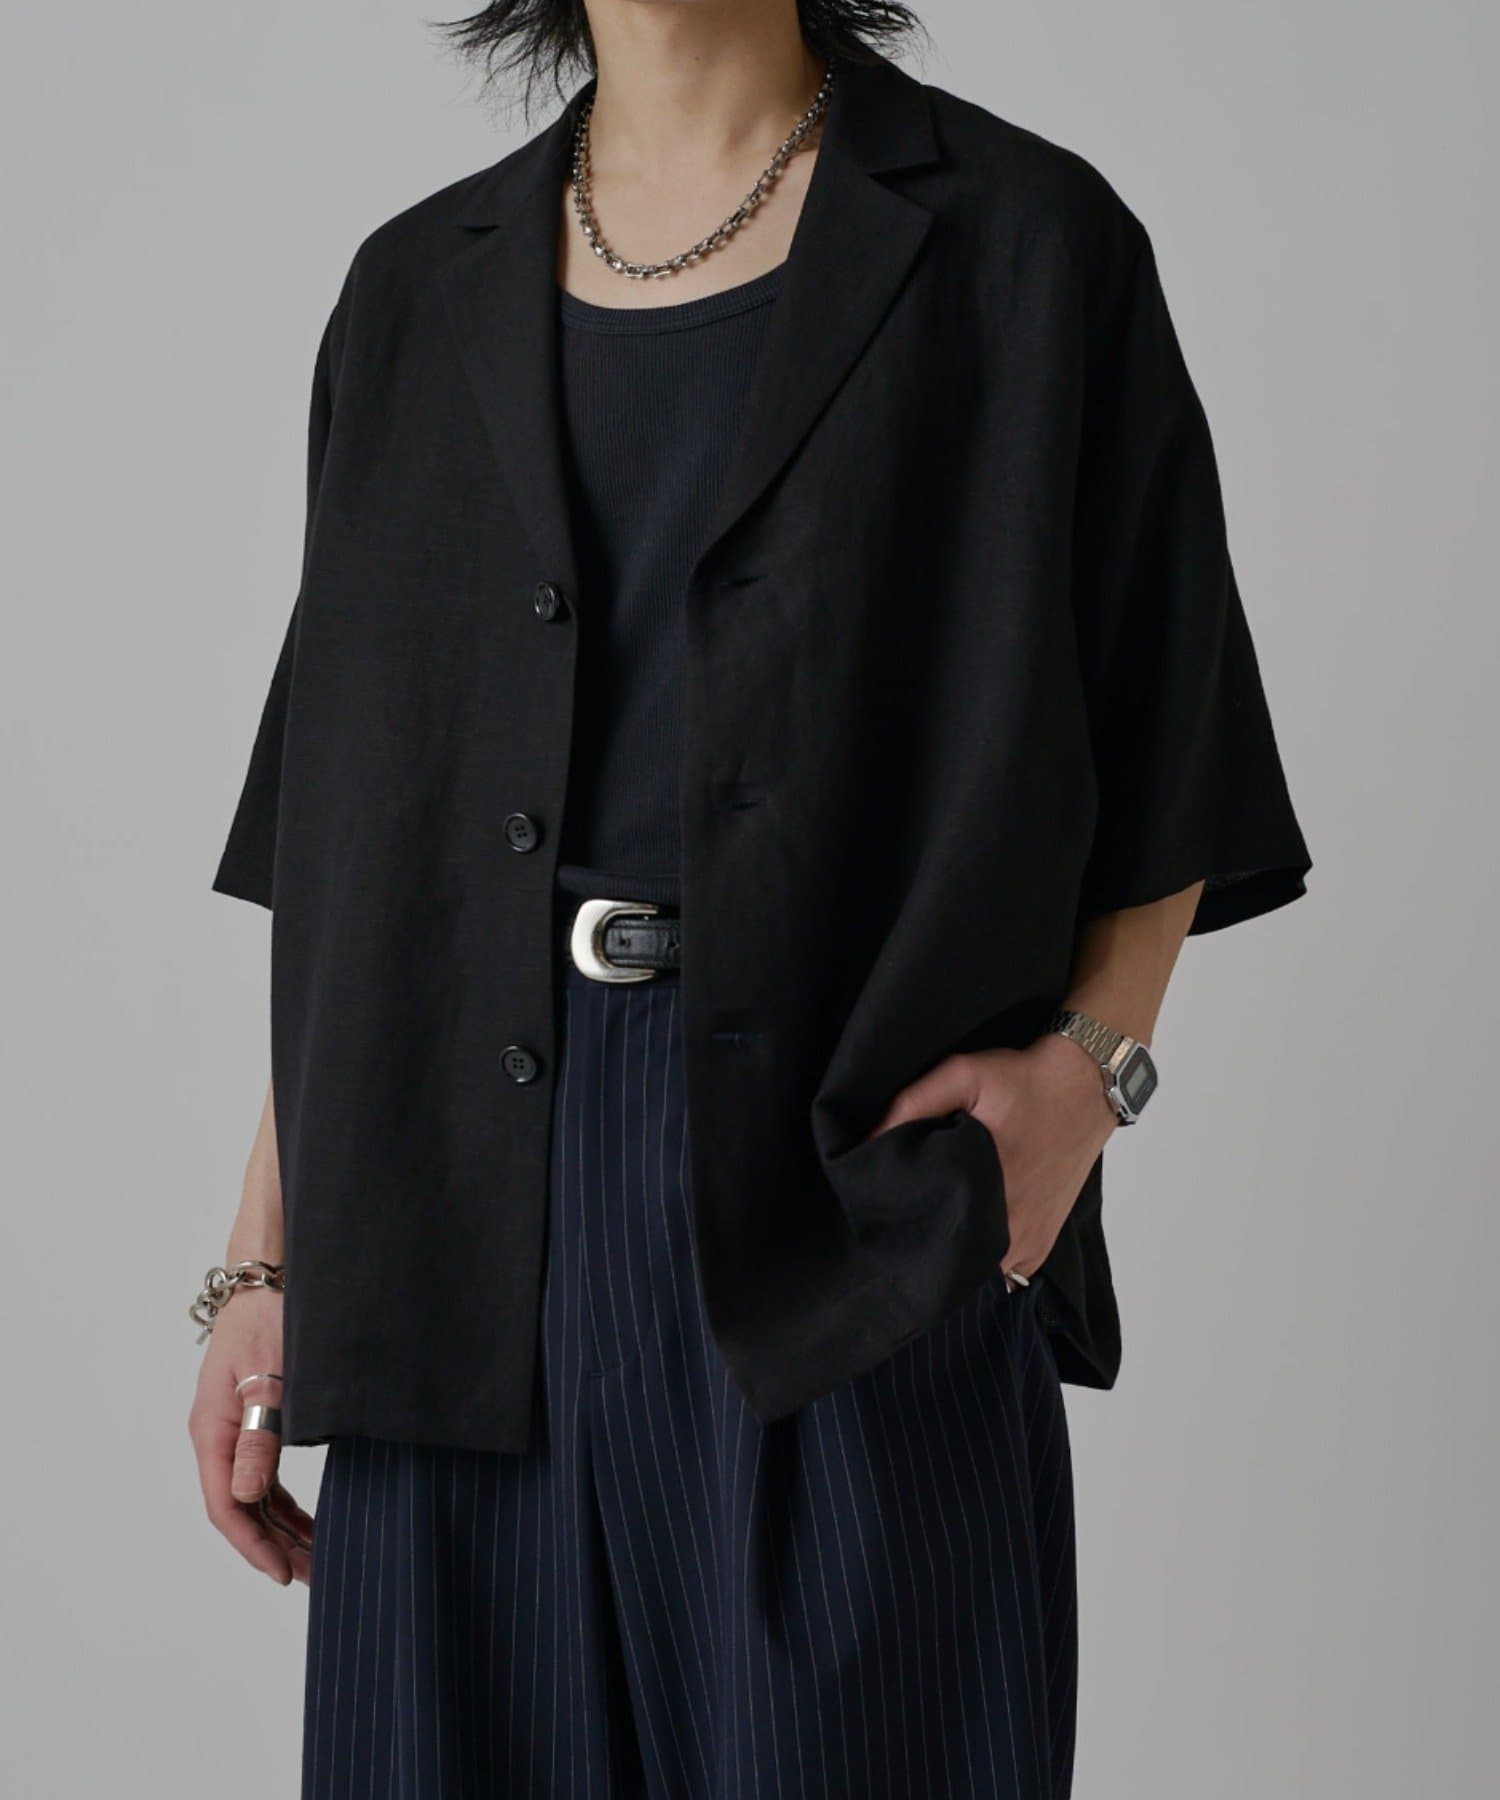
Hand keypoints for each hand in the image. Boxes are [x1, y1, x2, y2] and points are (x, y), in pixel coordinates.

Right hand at [188, 1287, 312, 1584]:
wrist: (271, 1275)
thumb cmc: (270, 1318)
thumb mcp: (269, 1378)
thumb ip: (259, 1437)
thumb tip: (246, 1496)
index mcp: (213, 1430)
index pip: (227, 1505)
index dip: (253, 1545)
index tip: (282, 1574)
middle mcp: (218, 1435)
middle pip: (240, 1508)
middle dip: (273, 1546)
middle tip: (311, 1576)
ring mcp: (235, 1428)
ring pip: (253, 1495)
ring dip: (280, 1528)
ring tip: (313, 1558)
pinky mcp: (254, 1419)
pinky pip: (263, 1475)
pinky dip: (283, 1502)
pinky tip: (304, 1520)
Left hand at [872, 1033, 1116, 1280]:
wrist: (1087, 1086)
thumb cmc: (1024, 1081)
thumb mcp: (964, 1074)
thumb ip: (914, 1103)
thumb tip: (869, 1141)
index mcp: (983, 1188)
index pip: (928, 1235)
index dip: (901, 1229)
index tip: (884, 1217)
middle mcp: (1010, 1225)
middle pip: (951, 1261)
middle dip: (925, 1246)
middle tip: (905, 1224)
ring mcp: (1030, 1240)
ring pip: (979, 1272)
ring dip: (956, 1257)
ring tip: (936, 1229)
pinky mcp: (1043, 1242)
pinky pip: (1007, 1273)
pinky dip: (987, 1262)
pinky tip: (968, 1237)